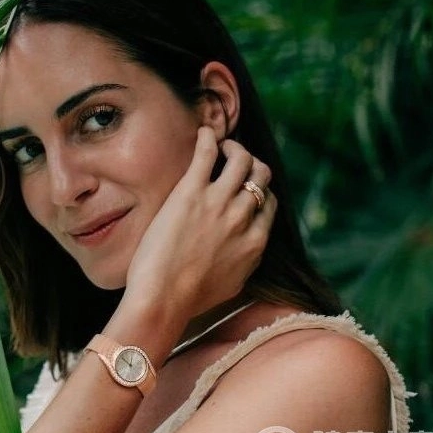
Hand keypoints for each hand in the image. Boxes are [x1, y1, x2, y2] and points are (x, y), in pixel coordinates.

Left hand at [124, 126, 276, 324]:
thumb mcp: (233, 284)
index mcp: (256, 241)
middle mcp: (243, 217)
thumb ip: (246, 261)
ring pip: (242, 159)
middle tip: (237, 160)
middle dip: (253, 164)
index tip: (247, 188)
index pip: (268, 203)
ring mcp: (218, 202)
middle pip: (261, 176)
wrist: (164, 299)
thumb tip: (248, 252)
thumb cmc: (191, 299)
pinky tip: (203, 133)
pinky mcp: (191, 192)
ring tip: (222, 145)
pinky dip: (208, 138)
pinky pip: (207, 153)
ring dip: (234, 147)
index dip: (259, 191)